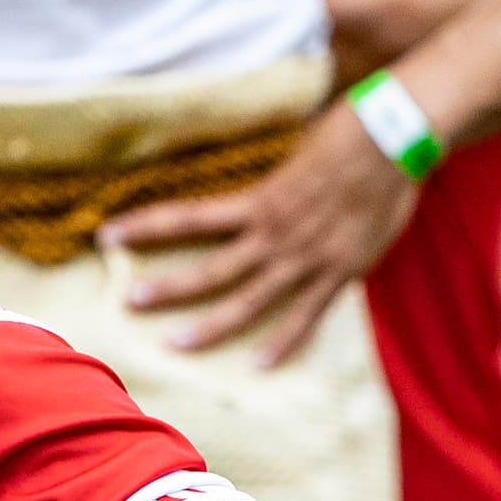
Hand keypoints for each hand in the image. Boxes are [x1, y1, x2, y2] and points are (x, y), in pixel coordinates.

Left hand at [102, 105, 418, 362]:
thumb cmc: (346, 134)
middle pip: (209, 268)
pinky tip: (258, 365)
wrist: (393, 140)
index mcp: (258, 200)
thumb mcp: (296, 153)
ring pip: (247, 301)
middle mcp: (273, 234)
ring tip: (173, 345)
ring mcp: (304, 258)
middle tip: (126, 302)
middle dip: (166, 287)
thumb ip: (272, 181)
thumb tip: (252, 183)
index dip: (145, 225)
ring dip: (209, 325)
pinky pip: (304, 316)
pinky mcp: (338, 273)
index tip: (106, 234)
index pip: (188, 216)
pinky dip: (282, 343)